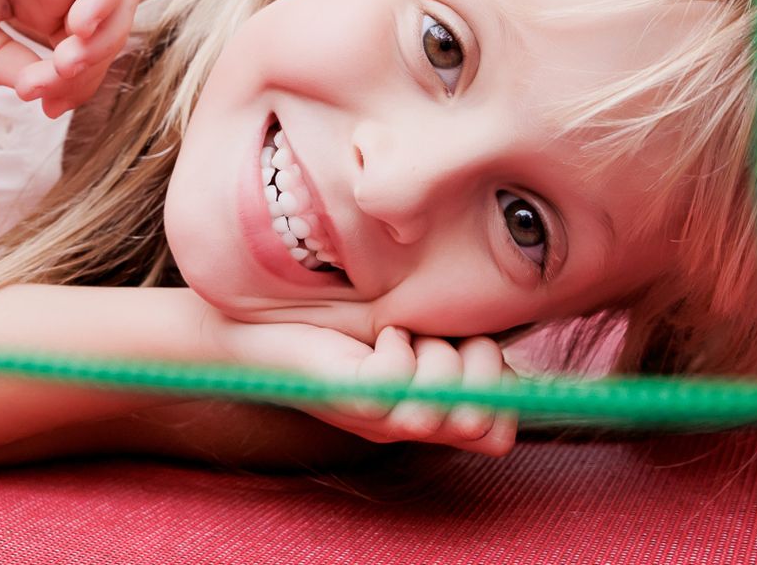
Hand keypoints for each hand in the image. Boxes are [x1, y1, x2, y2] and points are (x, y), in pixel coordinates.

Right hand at [0, 0, 139, 117]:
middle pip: (109, 33)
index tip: (46, 106)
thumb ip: (6, 63)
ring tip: (65, 60)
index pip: (86, 55)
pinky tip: (79, 25)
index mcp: (43, 9)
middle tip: (51, 84)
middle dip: (88, 70)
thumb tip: (41, 90)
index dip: (76, 86)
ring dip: (104, 38)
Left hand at [215, 316, 518, 456]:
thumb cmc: (338, 322)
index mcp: (428, 411)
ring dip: (438, 354)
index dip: (502, 388)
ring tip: (404, 332)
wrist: (254, 326)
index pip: (497, 434)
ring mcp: (378, 418)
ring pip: (446, 401)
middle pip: (481, 420)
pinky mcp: (347, 398)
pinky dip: (401, 348)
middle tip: (434, 336)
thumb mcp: (415, 333)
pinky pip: (398, 380)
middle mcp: (407, 426)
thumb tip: (502, 345)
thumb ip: (458, 346)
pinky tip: (383, 334)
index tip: (472, 344)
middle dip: (478, 364)